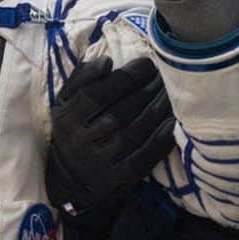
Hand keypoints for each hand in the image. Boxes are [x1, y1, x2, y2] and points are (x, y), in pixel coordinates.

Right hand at [45, 56, 175, 214]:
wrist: (70, 176)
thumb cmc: (72, 128)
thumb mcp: (65, 102)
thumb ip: (82, 78)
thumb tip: (107, 61)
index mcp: (67, 119)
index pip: (98, 94)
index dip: (126, 77)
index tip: (146, 64)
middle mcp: (81, 141)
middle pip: (120, 112)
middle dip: (147, 89)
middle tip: (165, 75)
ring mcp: (101, 162)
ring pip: (136, 131)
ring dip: (159, 109)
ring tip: (172, 91)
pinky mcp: (119, 178)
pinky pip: (146, 154)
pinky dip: (162, 136)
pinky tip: (173, 120)